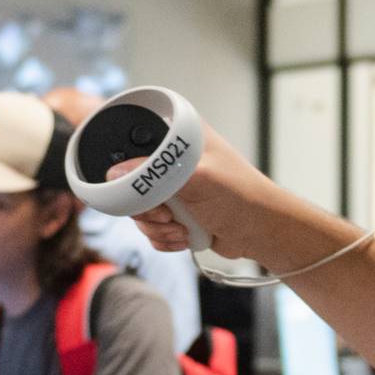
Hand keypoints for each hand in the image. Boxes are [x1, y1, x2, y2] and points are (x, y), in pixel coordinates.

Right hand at [121, 136, 279, 262]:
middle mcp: (172, 160)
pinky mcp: (175, 212)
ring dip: (156, 226)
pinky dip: (162, 238)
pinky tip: (184, 236)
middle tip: (166, 213)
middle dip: (145, 206)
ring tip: (180, 228)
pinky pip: (150, 227)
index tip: (140, 186)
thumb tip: (114, 174)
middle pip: (129, 182)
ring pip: (138, 209)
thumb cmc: (241, 197)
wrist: (260, 233)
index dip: (129, 166)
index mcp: (178, 136)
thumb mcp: (197, 179)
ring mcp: (173, 188)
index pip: (133, 142)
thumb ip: (154, 174)